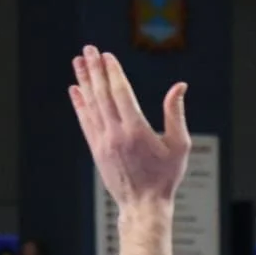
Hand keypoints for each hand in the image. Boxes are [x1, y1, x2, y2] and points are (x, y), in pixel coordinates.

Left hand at [69, 47, 189, 208]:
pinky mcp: (96, 149)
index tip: (107, 56)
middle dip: (95, 70)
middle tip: (88, 50)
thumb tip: (179, 87)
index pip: (121, 93)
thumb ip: (176, 114)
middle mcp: (116, 134)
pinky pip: (85, 121)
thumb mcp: (180, 145)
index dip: (113, 73)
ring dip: (84, 81)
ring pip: (91, 105)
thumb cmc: (166, 176)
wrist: (144, 204)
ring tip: (78, 62)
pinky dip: (80, 104)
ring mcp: (103, 141)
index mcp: (137, 131)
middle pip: (102, 95)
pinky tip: (76, 90)